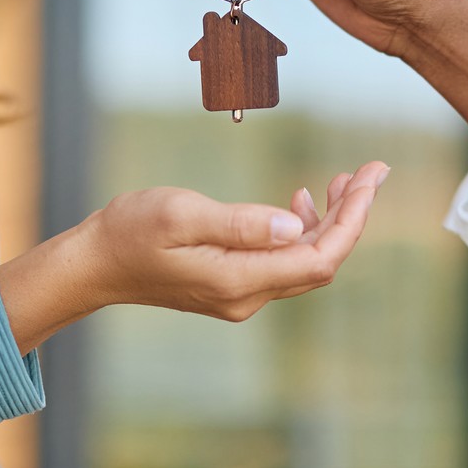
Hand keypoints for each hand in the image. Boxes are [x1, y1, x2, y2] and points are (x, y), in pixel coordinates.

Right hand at [0, 162, 387, 352]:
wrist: (95, 264)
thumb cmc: (131, 231)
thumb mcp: (181, 214)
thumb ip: (239, 223)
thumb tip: (292, 224)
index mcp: (239, 280)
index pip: (319, 257)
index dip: (352, 220)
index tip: (369, 179)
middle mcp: (248, 296)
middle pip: (320, 262)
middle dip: (351, 216)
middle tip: (371, 171)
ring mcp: (241, 295)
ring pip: (305, 262)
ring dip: (330, 223)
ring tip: (345, 181)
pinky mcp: (233, 286)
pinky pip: (283, 262)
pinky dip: (302, 231)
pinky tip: (300, 203)